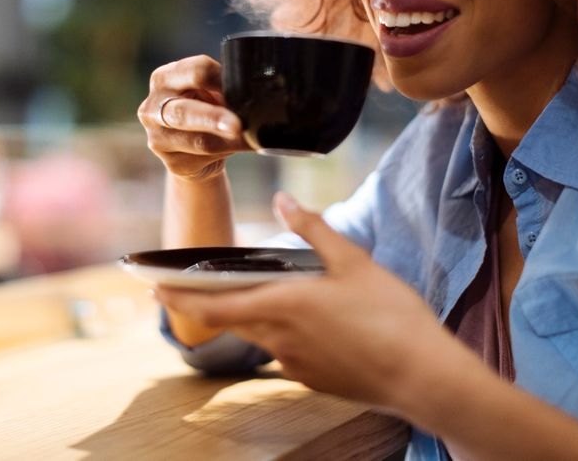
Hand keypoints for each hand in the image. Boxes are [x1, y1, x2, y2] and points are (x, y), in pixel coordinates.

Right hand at [137, 55, 249, 181]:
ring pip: (199, 141)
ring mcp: (158, 138)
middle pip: (185, 111)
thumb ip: (225, 89)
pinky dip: (229, 151)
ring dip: (229, 140)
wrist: (196, 148)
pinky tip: (241, 146)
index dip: (222, 79)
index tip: (244, 85)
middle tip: (237, 125)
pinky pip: (207, 158)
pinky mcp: (173, 163)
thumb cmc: (207, 108)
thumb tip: (250, 98)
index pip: (195, 72)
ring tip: (250, 138)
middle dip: (214, 118)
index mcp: (164, 78)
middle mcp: (152, 107)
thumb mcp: (213, 92)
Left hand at [156, 192, 464, 410]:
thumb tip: (283, 199)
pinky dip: (282, 333)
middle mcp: (279, 338)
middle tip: (191, 289)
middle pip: (230, 319)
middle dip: (205, 304)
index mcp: (283, 304)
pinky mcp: (313, 379)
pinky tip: (313, 324)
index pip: (215, 302)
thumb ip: (312, 228)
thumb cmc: (389, 314)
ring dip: (249, 316)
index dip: (180, 297)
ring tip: (266, 296)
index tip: (155, 289)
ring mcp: (295, 364)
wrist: (422, 375)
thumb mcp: (352, 260)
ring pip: (259, 334)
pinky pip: (285, 352)